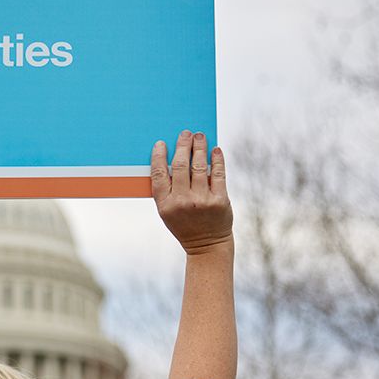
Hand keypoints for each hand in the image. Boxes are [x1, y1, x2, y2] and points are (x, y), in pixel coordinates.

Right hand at [151, 130, 232, 253]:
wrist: (207, 245)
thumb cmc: (185, 224)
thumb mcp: (168, 212)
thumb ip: (167, 189)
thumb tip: (171, 157)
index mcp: (165, 205)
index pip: (159, 174)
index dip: (159, 156)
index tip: (161, 143)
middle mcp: (182, 202)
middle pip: (180, 165)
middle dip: (183, 145)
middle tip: (185, 133)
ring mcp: (202, 200)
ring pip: (199, 166)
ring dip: (199, 147)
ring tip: (200, 136)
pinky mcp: (220, 200)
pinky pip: (217, 173)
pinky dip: (216, 159)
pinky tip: (215, 150)